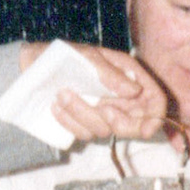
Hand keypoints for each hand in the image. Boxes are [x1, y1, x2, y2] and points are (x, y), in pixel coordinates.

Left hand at [21, 44, 166, 142]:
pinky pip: (84, 134)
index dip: (155, 116)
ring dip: (83, 114)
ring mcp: (102, 113)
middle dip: (121, 123)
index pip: (155, 100)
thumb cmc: (64, 55)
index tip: (146, 129)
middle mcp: (120, 98)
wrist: (33, 66)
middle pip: (137, 125)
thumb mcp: (88, 57)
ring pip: (105, 130)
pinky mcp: (84, 124)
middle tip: (103, 109)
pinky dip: (70, 122)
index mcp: (129, 76)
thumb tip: (135, 91)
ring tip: (62, 94)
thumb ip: (111, 73)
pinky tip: (56, 106)